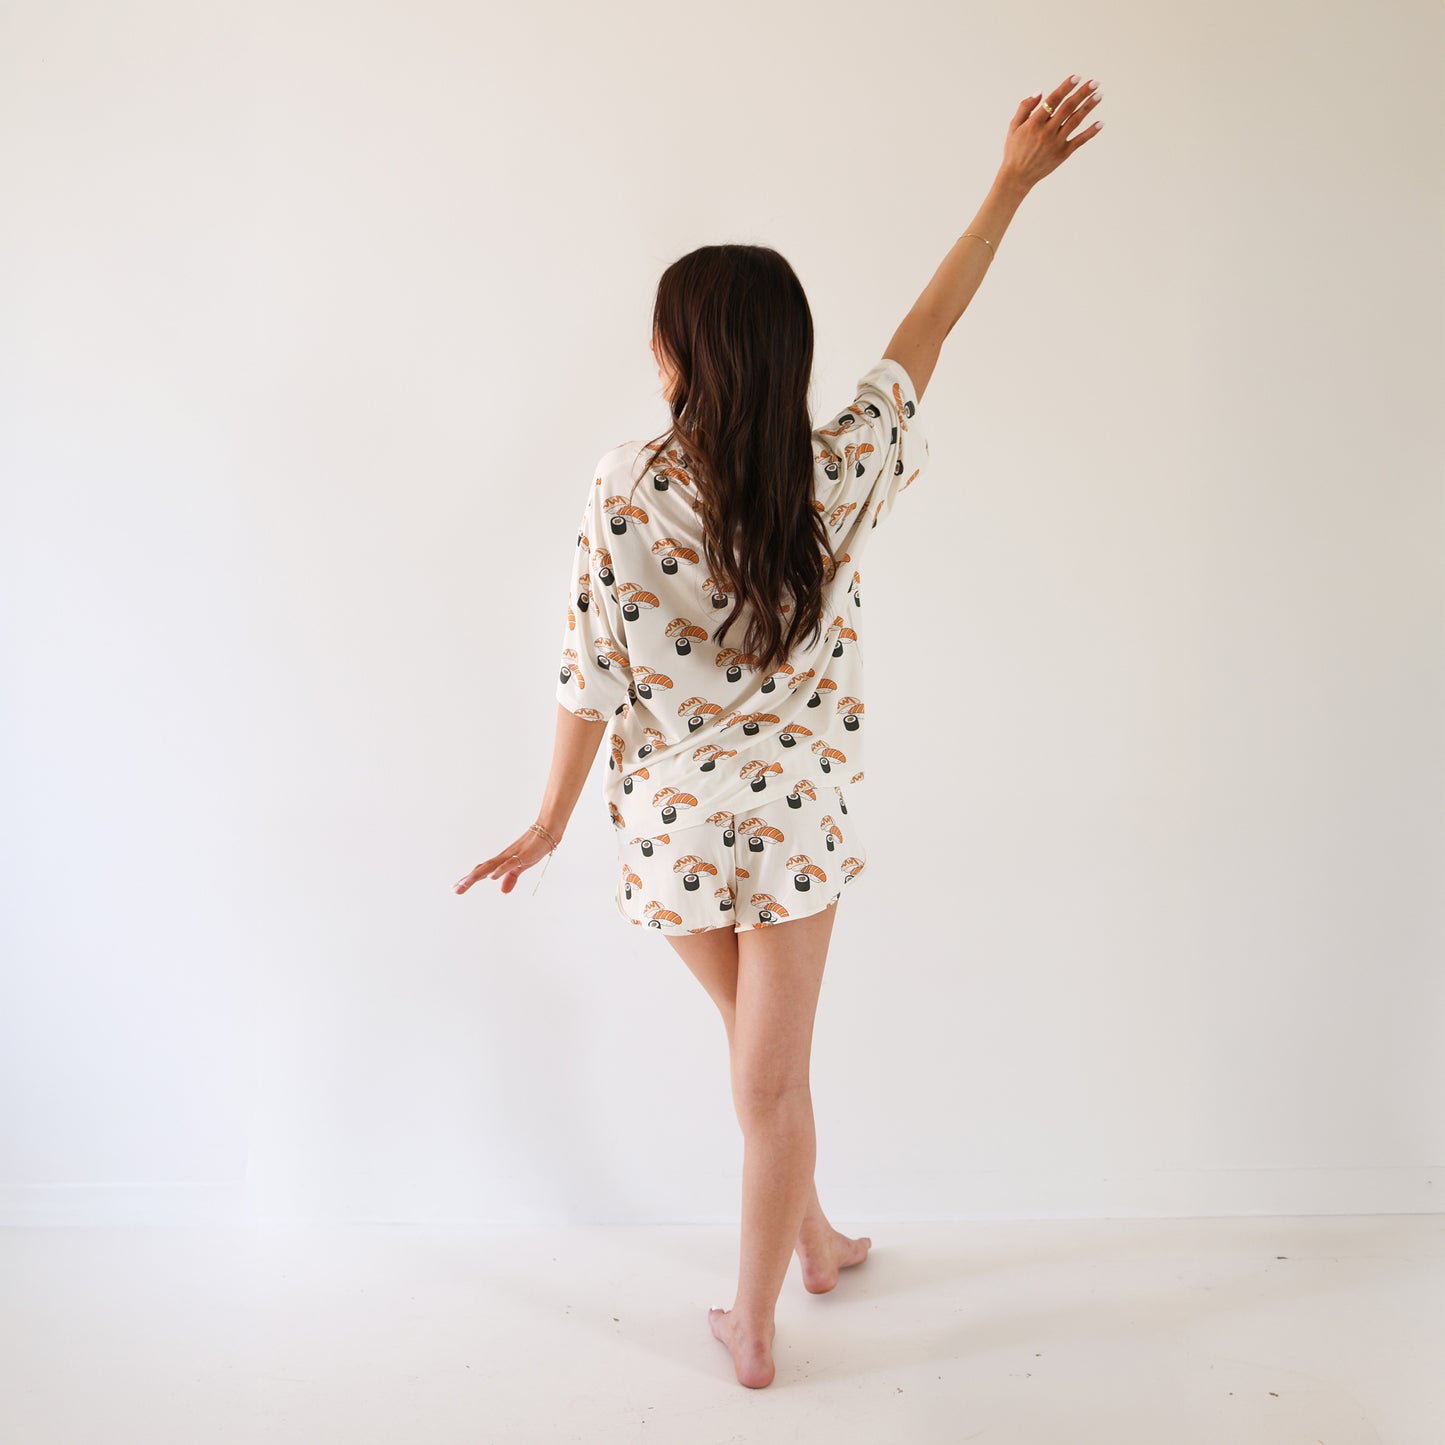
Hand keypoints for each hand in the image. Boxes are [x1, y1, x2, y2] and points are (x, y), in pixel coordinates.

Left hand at [454, 826, 557, 895]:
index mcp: (501, 862)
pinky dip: (500, 870)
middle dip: (468, 879)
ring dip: (477, 875)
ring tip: (465, 883)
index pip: (481, 871)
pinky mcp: (522, 856)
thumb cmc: (534, 847)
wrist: (547, 832)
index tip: (456, 887)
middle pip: (482, 869)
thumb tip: (503, 891)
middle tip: (455, 889)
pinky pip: (509, 864)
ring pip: (491, 867)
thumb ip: (511, 878)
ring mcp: (511, 856)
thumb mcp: (521, 867)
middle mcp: (502, 858)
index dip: (469, 879)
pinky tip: (492, 877)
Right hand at [1000, 74, 1103, 191]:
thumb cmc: (1014, 149)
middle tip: (1095, 82)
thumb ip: (1025, 107)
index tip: (1076, 77)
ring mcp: (1056, 143)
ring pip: (1075, 121)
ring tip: (1099, 95)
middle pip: (1068, 108)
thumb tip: (1040, 92)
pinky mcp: (1062, 154)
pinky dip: (1090, 132)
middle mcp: (1047, 132)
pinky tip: (1100, 123)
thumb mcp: (1014, 127)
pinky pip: (1079, 141)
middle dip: (1082, 93)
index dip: (1065, 87)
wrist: (1017, 176)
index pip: (1053, 100)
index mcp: (1034, 123)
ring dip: (1088, 107)